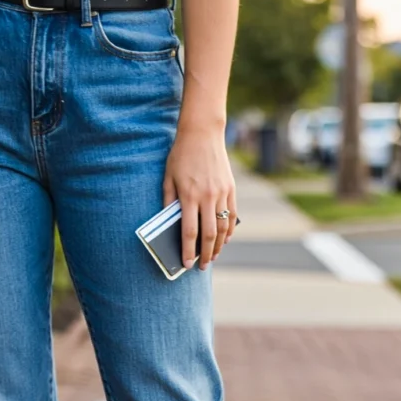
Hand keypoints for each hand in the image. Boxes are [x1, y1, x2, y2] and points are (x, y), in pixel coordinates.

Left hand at [162, 124, 236, 269]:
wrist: (202, 134)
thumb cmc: (181, 155)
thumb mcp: (168, 177)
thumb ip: (169, 201)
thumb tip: (169, 223)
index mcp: (189, 196)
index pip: (190, 232)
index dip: (188, 251)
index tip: (187, 264)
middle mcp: (207, 197)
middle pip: (209, 234)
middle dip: (205, 254)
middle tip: (202, 266)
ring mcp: (221, 193)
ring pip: (223, 227)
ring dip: (219, 245)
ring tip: (213, 256)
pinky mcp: (231, 188)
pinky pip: (232, 215)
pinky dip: (229, 230)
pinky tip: (225, 239)